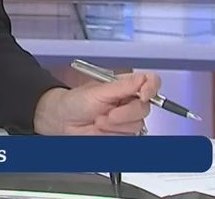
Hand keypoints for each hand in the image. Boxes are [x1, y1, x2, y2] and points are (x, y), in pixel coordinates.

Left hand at [33, 71, 160, 134]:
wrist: (63, 122)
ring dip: (115, 125)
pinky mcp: (123, 134)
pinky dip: (113, 135)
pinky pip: (129, 137)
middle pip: (145, 107)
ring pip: (137, 125)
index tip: (142, 95)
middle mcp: (129, 102)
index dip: (151, 88)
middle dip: (125, 113)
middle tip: (107, 113)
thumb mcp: (98, 91)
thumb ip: (123, 86)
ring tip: (99, 121)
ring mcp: (127, 119)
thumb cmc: (75, 102)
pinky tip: (101, 130)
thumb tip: (144, 78)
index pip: (151, 82)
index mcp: (125, 86)